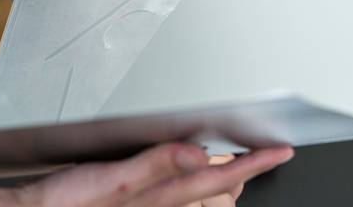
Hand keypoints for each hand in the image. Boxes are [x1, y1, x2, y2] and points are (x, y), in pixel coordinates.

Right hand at [17, 142, 292, 206]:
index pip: (221, 176)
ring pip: (198, 189)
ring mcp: (149, 202)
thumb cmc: (72, 201)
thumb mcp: (118, 179)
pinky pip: (177, 191)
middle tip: (268, 151)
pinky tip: (188, 165)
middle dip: (245, 170)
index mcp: (164, 194)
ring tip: (239, 156)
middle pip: (216, 187)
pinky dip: (193, 175)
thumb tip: (201, 153)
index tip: (281, 151)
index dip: (253, 163)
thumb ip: (159, 163)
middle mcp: (162, 201)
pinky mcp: (135, 200)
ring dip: (221, 173)